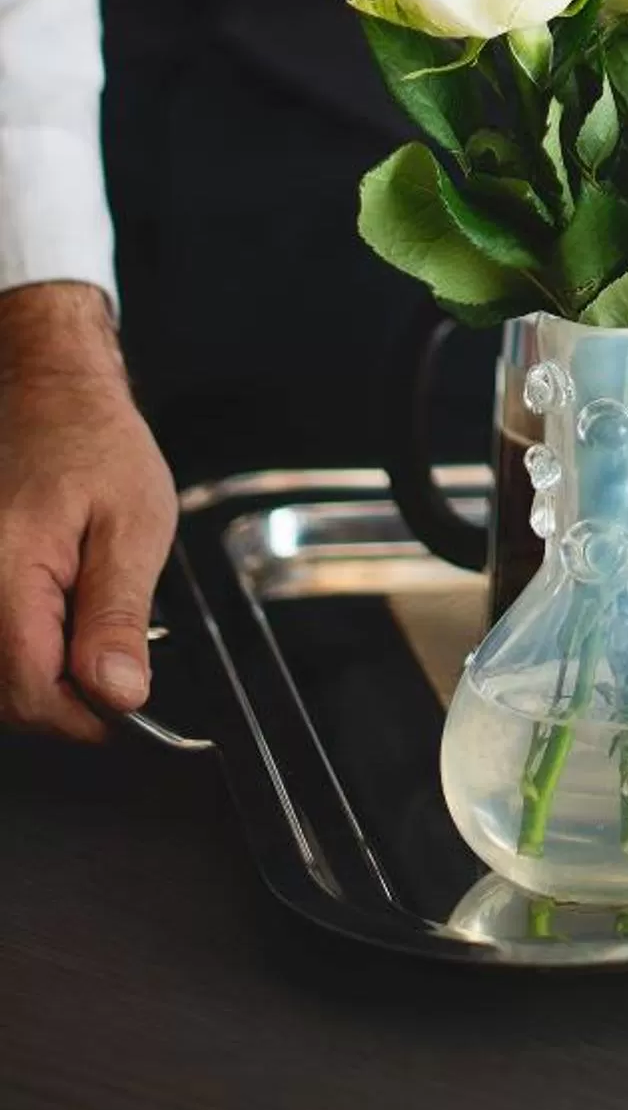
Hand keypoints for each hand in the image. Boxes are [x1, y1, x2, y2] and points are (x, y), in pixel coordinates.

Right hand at [0, 280, 178, 738]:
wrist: (47, 393)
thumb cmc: (93, 440)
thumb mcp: (134, 523)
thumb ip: (119, 614)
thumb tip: (119, 694)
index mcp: (7, 574)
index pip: (33, 693)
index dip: (88, 716)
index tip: (128, 706)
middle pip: (10, 695)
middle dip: (68, 696)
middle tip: (117, 658)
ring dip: (45, 673)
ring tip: (85, 623)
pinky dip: (25, 647)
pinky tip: (55, 617)